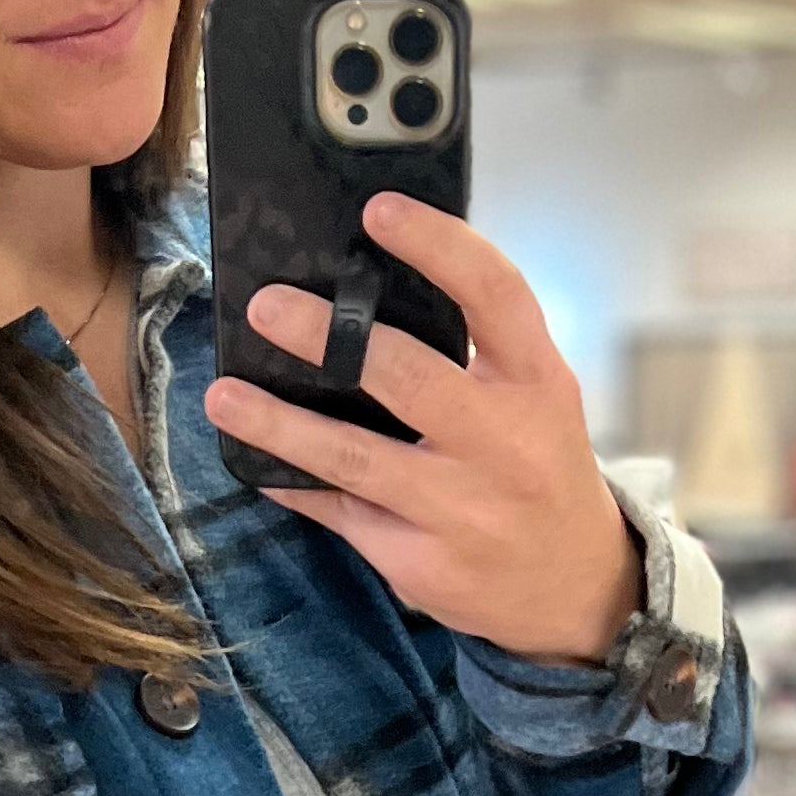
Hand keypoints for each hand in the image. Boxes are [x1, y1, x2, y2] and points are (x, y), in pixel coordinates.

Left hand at [205, 195, 642, 663]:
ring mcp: (462, 509)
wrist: (573, 585)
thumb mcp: (537, 398)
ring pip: (355, 458)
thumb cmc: (538, 465)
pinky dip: (291, 482)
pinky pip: (340, 513)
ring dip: (280, 423)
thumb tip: (368, 284)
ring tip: (222, 395)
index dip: (438, 245)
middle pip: (408, 376)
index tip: (378, 210)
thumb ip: (479, 347)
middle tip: (265, 306)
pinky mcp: (422, 561)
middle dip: (328, 336)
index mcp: (537, 382)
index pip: (495, 296)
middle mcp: (504, 443)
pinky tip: (253, 459)